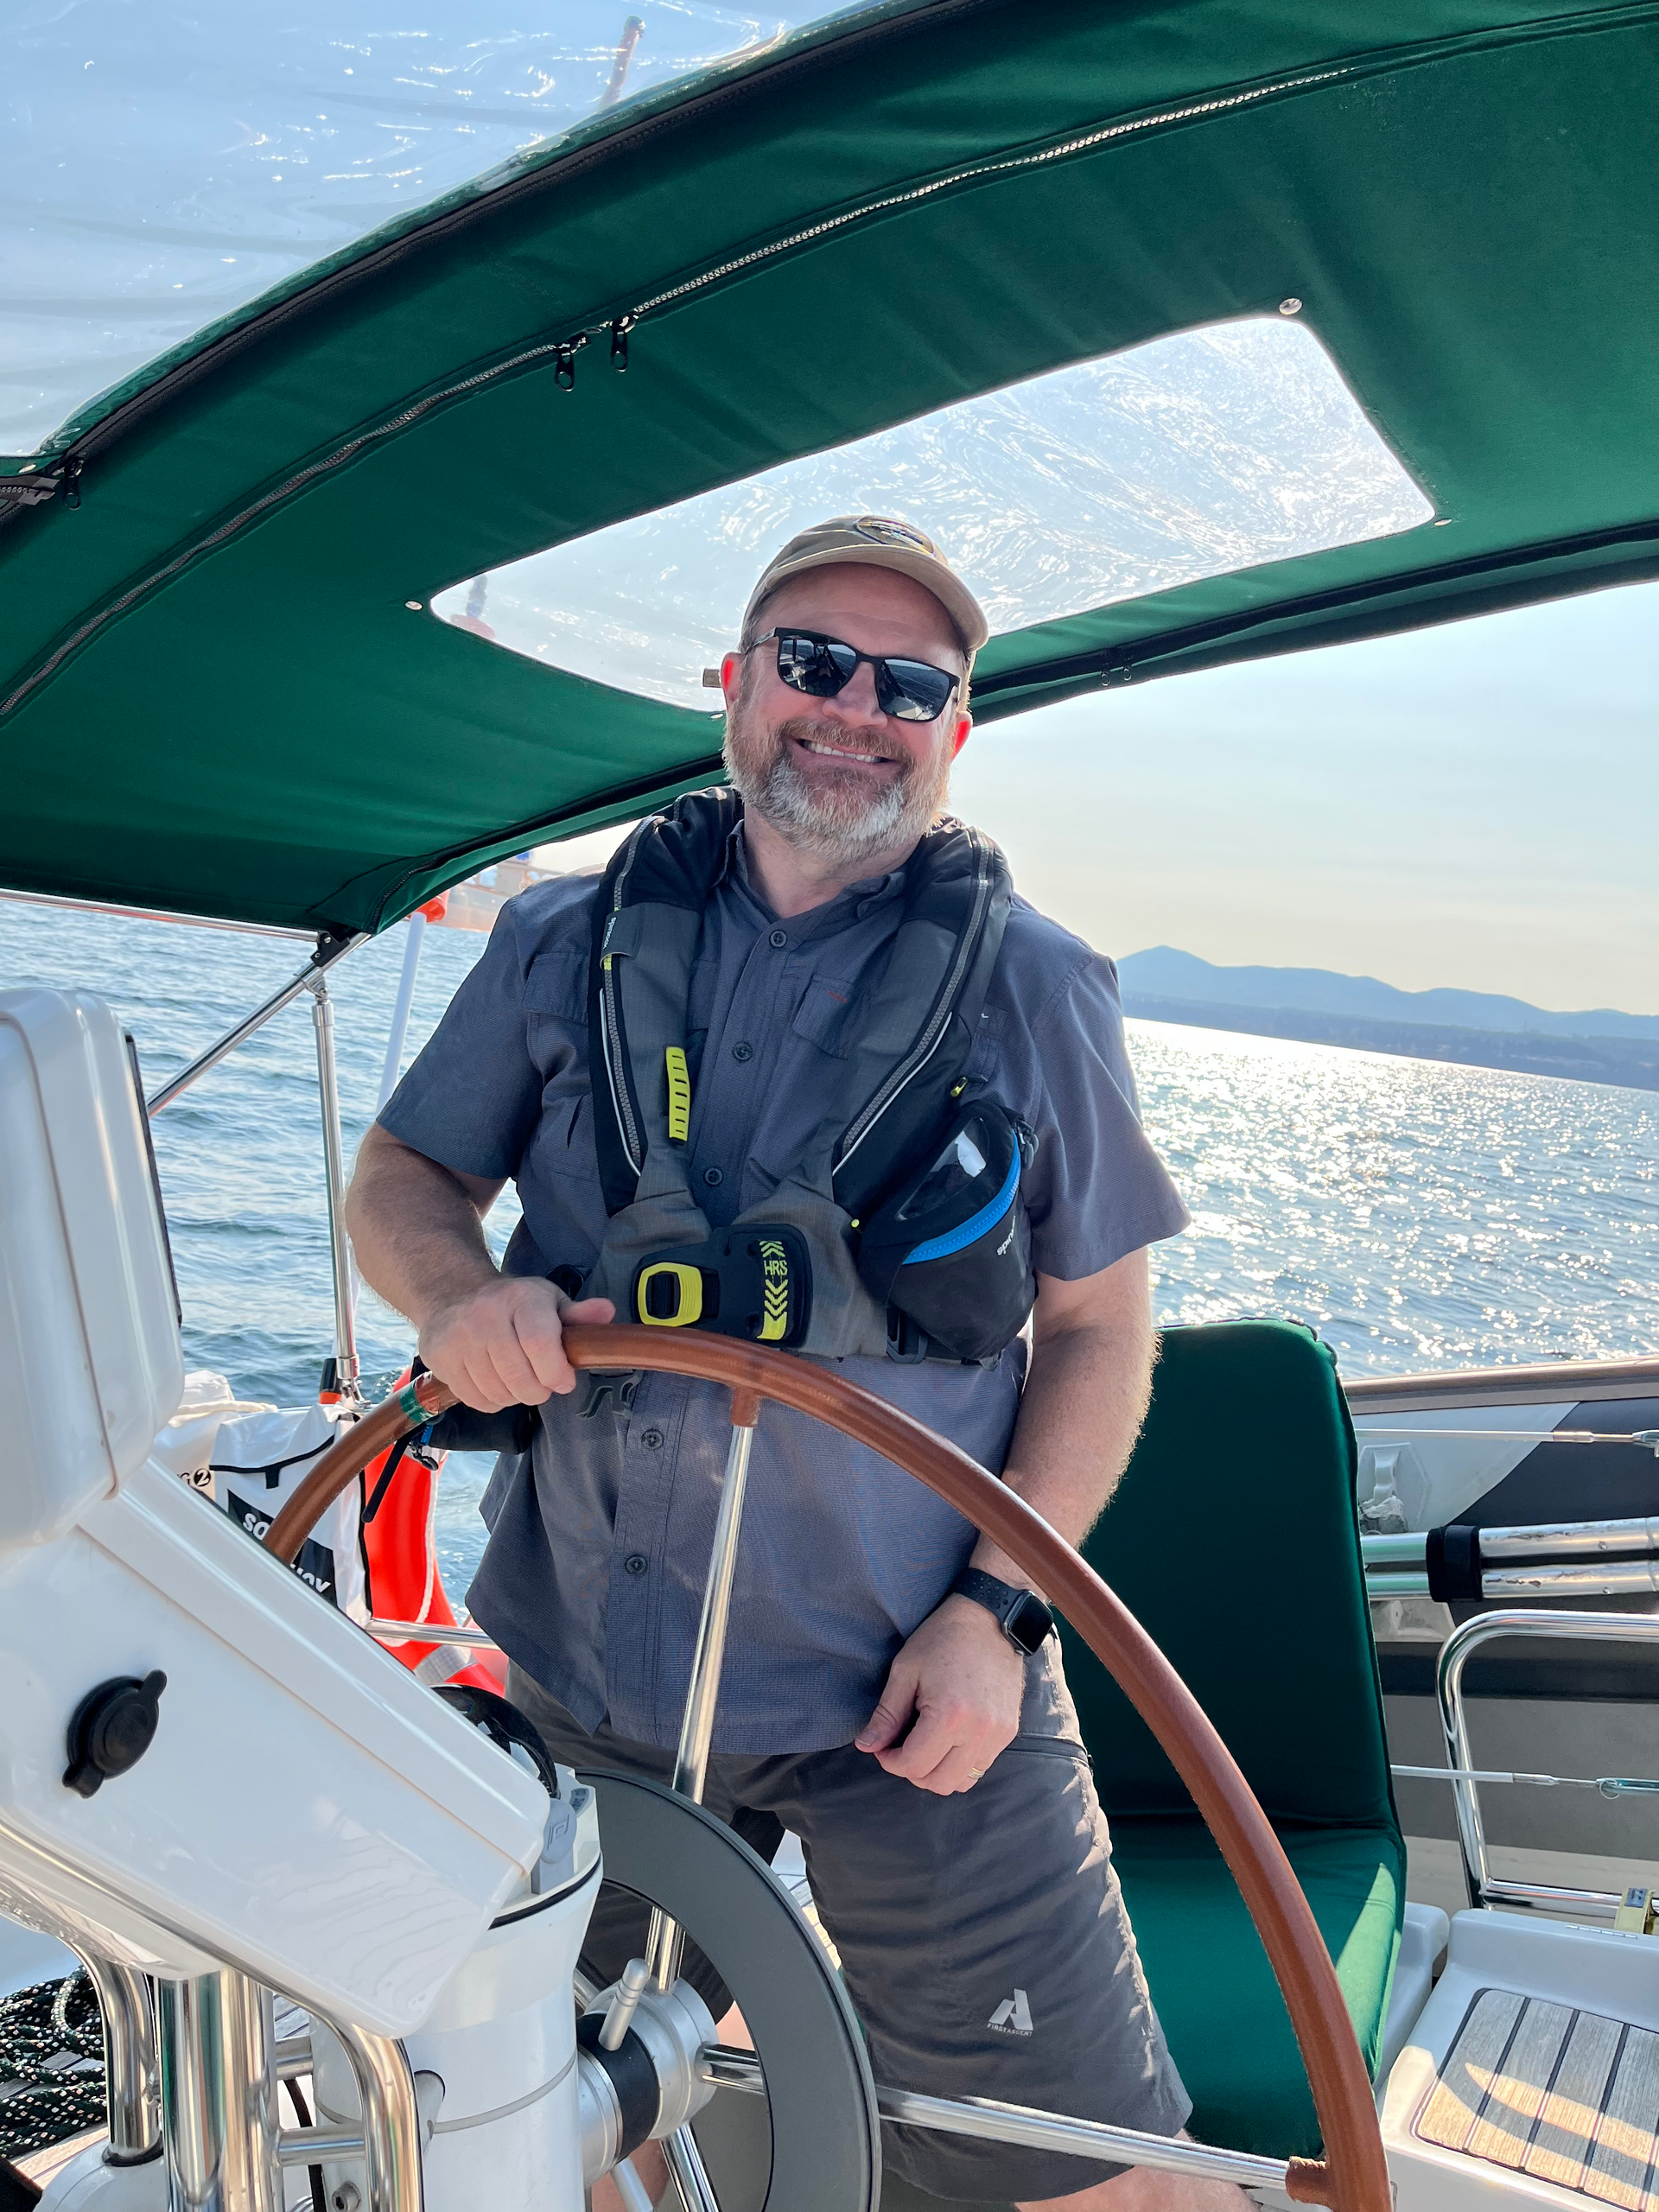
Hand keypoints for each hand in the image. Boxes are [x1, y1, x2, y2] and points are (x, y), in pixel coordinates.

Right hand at [418, 1277, 613, 1412]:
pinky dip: (493, 1401)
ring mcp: (457, 1338)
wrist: (453, 1293)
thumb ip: (578, 1314)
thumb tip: (606, 1312)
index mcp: (520, 1299)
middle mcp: (484, 1316)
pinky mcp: (439, 1358)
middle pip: (519, 1377)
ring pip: (498, 1393)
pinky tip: (496, 1382)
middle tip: (543, 1383)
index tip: (565, 1380)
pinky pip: (476, 1400)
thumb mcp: (548, 1301)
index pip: (539, 1343)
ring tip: (518, 1379)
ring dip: (515, 1396)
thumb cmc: (513, 1304)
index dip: (556, 1372)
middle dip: (539, 1390)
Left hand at [855, 1594, 1023, 1793]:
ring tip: (923, 1745)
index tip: (881, 1746)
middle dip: (911, 1770)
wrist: (988, 1618)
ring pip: (961, 1782)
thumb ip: (886, 1715)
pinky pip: (980, 1767)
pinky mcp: (1008, 1731)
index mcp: (950, 1716)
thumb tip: (866, 1747)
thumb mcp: (905, 1671)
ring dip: (936, 1772)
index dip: (889, 1761)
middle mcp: (979, 1731)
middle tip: (899, 1746)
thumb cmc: (942, 1638)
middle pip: (937, 1782)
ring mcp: (998, 1734)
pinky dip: (958, 1765)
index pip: (913, 1765)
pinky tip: (946, 1740)